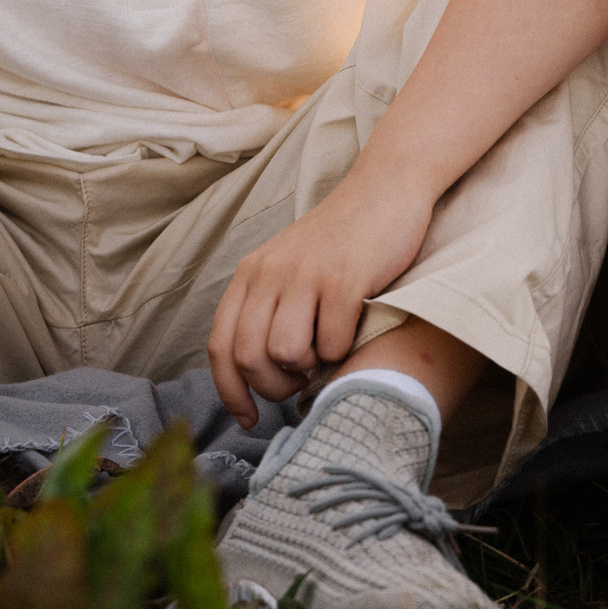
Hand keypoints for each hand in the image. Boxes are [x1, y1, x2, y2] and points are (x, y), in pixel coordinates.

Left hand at [207, 171, 433, 425]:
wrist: (386, 189)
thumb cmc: (343, 241)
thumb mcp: (291, 268)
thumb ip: (271, 310)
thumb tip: (263, 378)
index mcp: (250, 273)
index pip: (220, 346)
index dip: (230, 393)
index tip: (249, 419)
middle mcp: (269, 273)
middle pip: (248, 358)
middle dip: (273, 387)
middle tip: (300, 381)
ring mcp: (305, 275)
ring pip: (285, 354)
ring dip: (309, 367)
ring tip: (326, 349)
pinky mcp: (343, 279)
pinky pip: (332, 344)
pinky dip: (343, 351)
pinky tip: (352, 329)